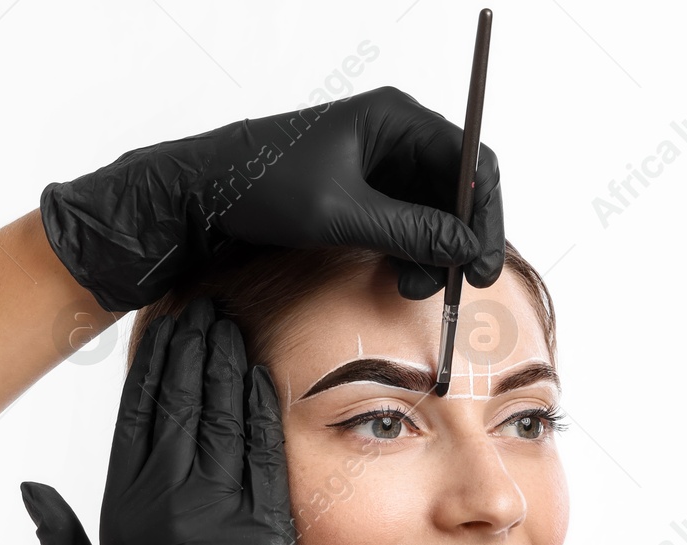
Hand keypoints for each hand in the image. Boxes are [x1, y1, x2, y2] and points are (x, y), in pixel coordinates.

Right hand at [19, 297, 311, 544]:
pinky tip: (259, 370)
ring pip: (224, 411)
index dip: (150, 361)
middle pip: (181, 399)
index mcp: (125, 512)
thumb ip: (57, 534)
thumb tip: (29, 486)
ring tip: (226, 319)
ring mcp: (227, 509)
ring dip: (226, 360)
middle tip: (198, 301)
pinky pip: (265, 446)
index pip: (137, 413)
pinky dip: (260, 402)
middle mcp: (174, 501)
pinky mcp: (271, 523)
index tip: (158, 323)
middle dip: (190, 344)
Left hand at [40, 84, 503, 309]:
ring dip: (434, 252)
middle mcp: (393, 135)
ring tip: (412, 285)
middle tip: (460, 285)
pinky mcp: (362, 194)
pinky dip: (410, 252)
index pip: (472, 160)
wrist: (200, 197)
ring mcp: (378, 165)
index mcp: (394, 117)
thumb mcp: (341, 213)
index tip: (483, 263)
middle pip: (458, 189)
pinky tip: (398, 276)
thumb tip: (466, 248)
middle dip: (460, 239)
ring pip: (434, 212)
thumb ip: (409, 230)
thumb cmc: (259, 187)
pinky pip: (406, 223)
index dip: (486, 215)